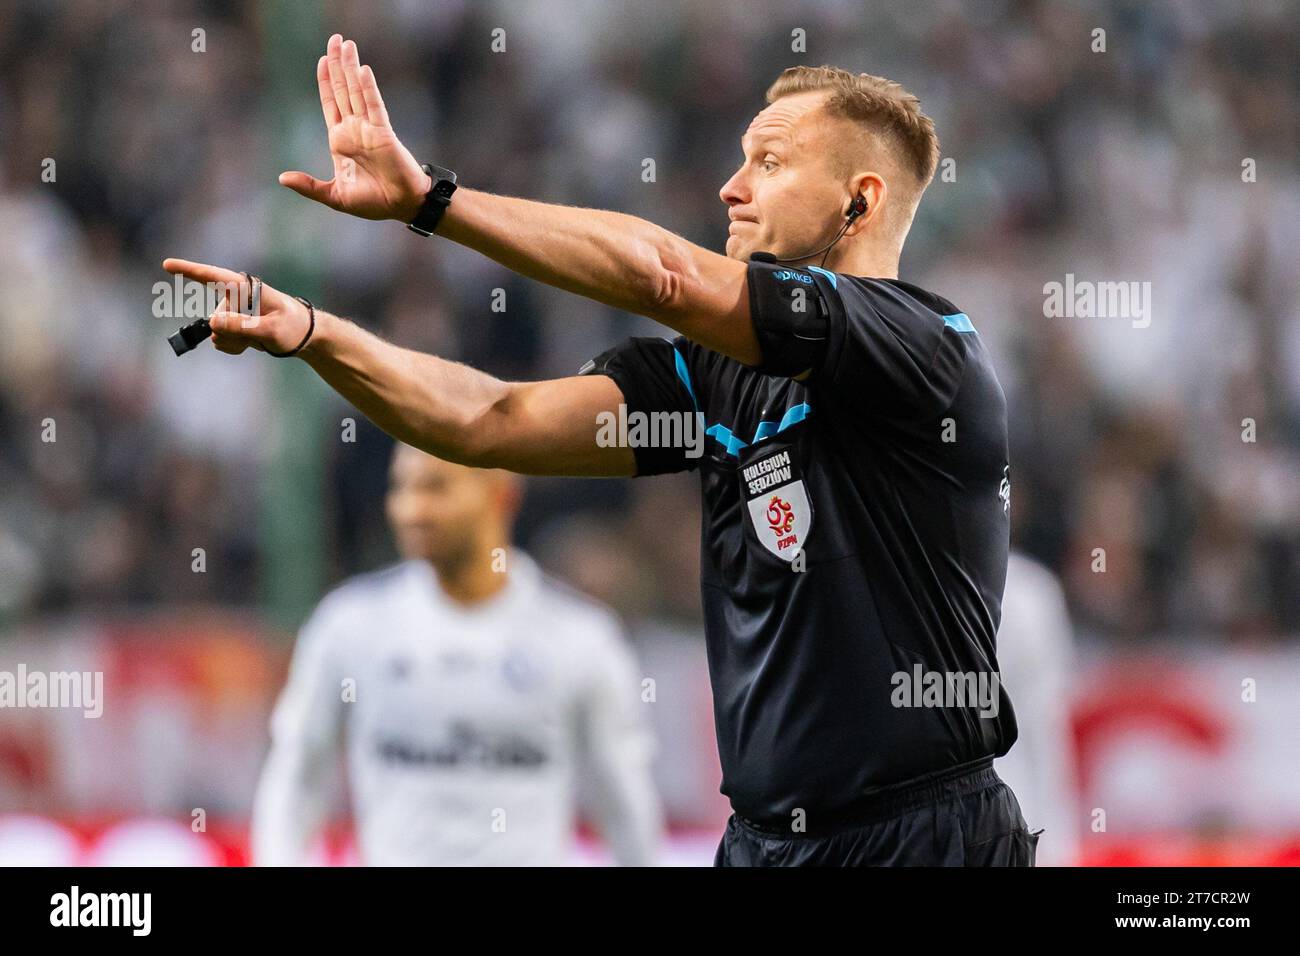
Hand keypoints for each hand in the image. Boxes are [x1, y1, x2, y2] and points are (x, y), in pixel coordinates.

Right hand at [161, 258, 319, 355]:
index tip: (166, 264)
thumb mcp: (271, 330)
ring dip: (234, 341)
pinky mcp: (233, 325)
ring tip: (257, 337)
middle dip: (232, 333)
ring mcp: (233, 312)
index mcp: (246, 288)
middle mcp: (236, 297)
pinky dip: (234, 346)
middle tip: (258, 334)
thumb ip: (242, 326)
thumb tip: (213, 323)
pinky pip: (221, 340)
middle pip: (217, 319)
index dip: (189, 270)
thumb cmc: (293, 327)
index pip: (213, 277)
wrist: (303, 336)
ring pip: (217, 332)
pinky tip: (251, 343)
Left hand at [278, 34, 431, 221]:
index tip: (323, 60)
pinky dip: (368, 88)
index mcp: (341, 141)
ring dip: (351, 67)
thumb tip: (282, 178)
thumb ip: (309, 186)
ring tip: (346, 43)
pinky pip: (374, 105)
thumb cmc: (373, 203)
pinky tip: (362, 70)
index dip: (325, 82)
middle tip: (335, 39)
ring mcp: (369, 128)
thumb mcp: (334, 196)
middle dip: (338, 64)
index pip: (330, 103)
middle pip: (343, 90)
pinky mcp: (383, 132)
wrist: (400, 206)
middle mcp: (354, 129)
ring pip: (356, 91)